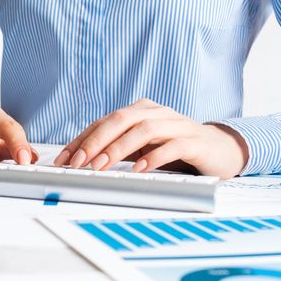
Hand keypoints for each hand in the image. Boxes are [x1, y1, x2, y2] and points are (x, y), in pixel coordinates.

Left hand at [54, 99, 248, 178]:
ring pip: (143, 129)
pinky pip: (172, 145)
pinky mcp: (194, 141)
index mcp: (139, 111)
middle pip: (119, 120)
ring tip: (101, 166)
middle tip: (78, 163)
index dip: (81, 139)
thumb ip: (116, 150)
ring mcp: (176, 124)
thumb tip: (82, 162)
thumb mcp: (140, 148)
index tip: (63, 159)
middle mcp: (155, 113)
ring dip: (118, 148)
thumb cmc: (173, 148)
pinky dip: (154, 157)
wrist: (217, 149)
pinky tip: (140, 169)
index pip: (103, 122)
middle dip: (95, 141)